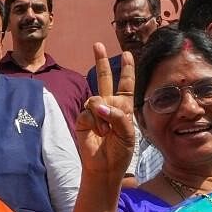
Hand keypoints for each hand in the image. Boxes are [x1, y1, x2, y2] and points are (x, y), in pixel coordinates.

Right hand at [75, 43, 135, 176]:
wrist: (105, 167)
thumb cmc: (120, 151)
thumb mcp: (128, 133)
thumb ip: (118, 116)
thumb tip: (99, 105)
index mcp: (123, 106)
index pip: (126, 84)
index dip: (126, 69)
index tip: (127, 54)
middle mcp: (108, 104)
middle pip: (105, 78)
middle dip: (101, 61)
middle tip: (97, 45)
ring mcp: (94, 111)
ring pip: (96, 98)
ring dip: (103, 115)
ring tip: (106, 132)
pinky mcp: (83, 119)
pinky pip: (88, 112)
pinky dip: (95, 122)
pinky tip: (98, 133)